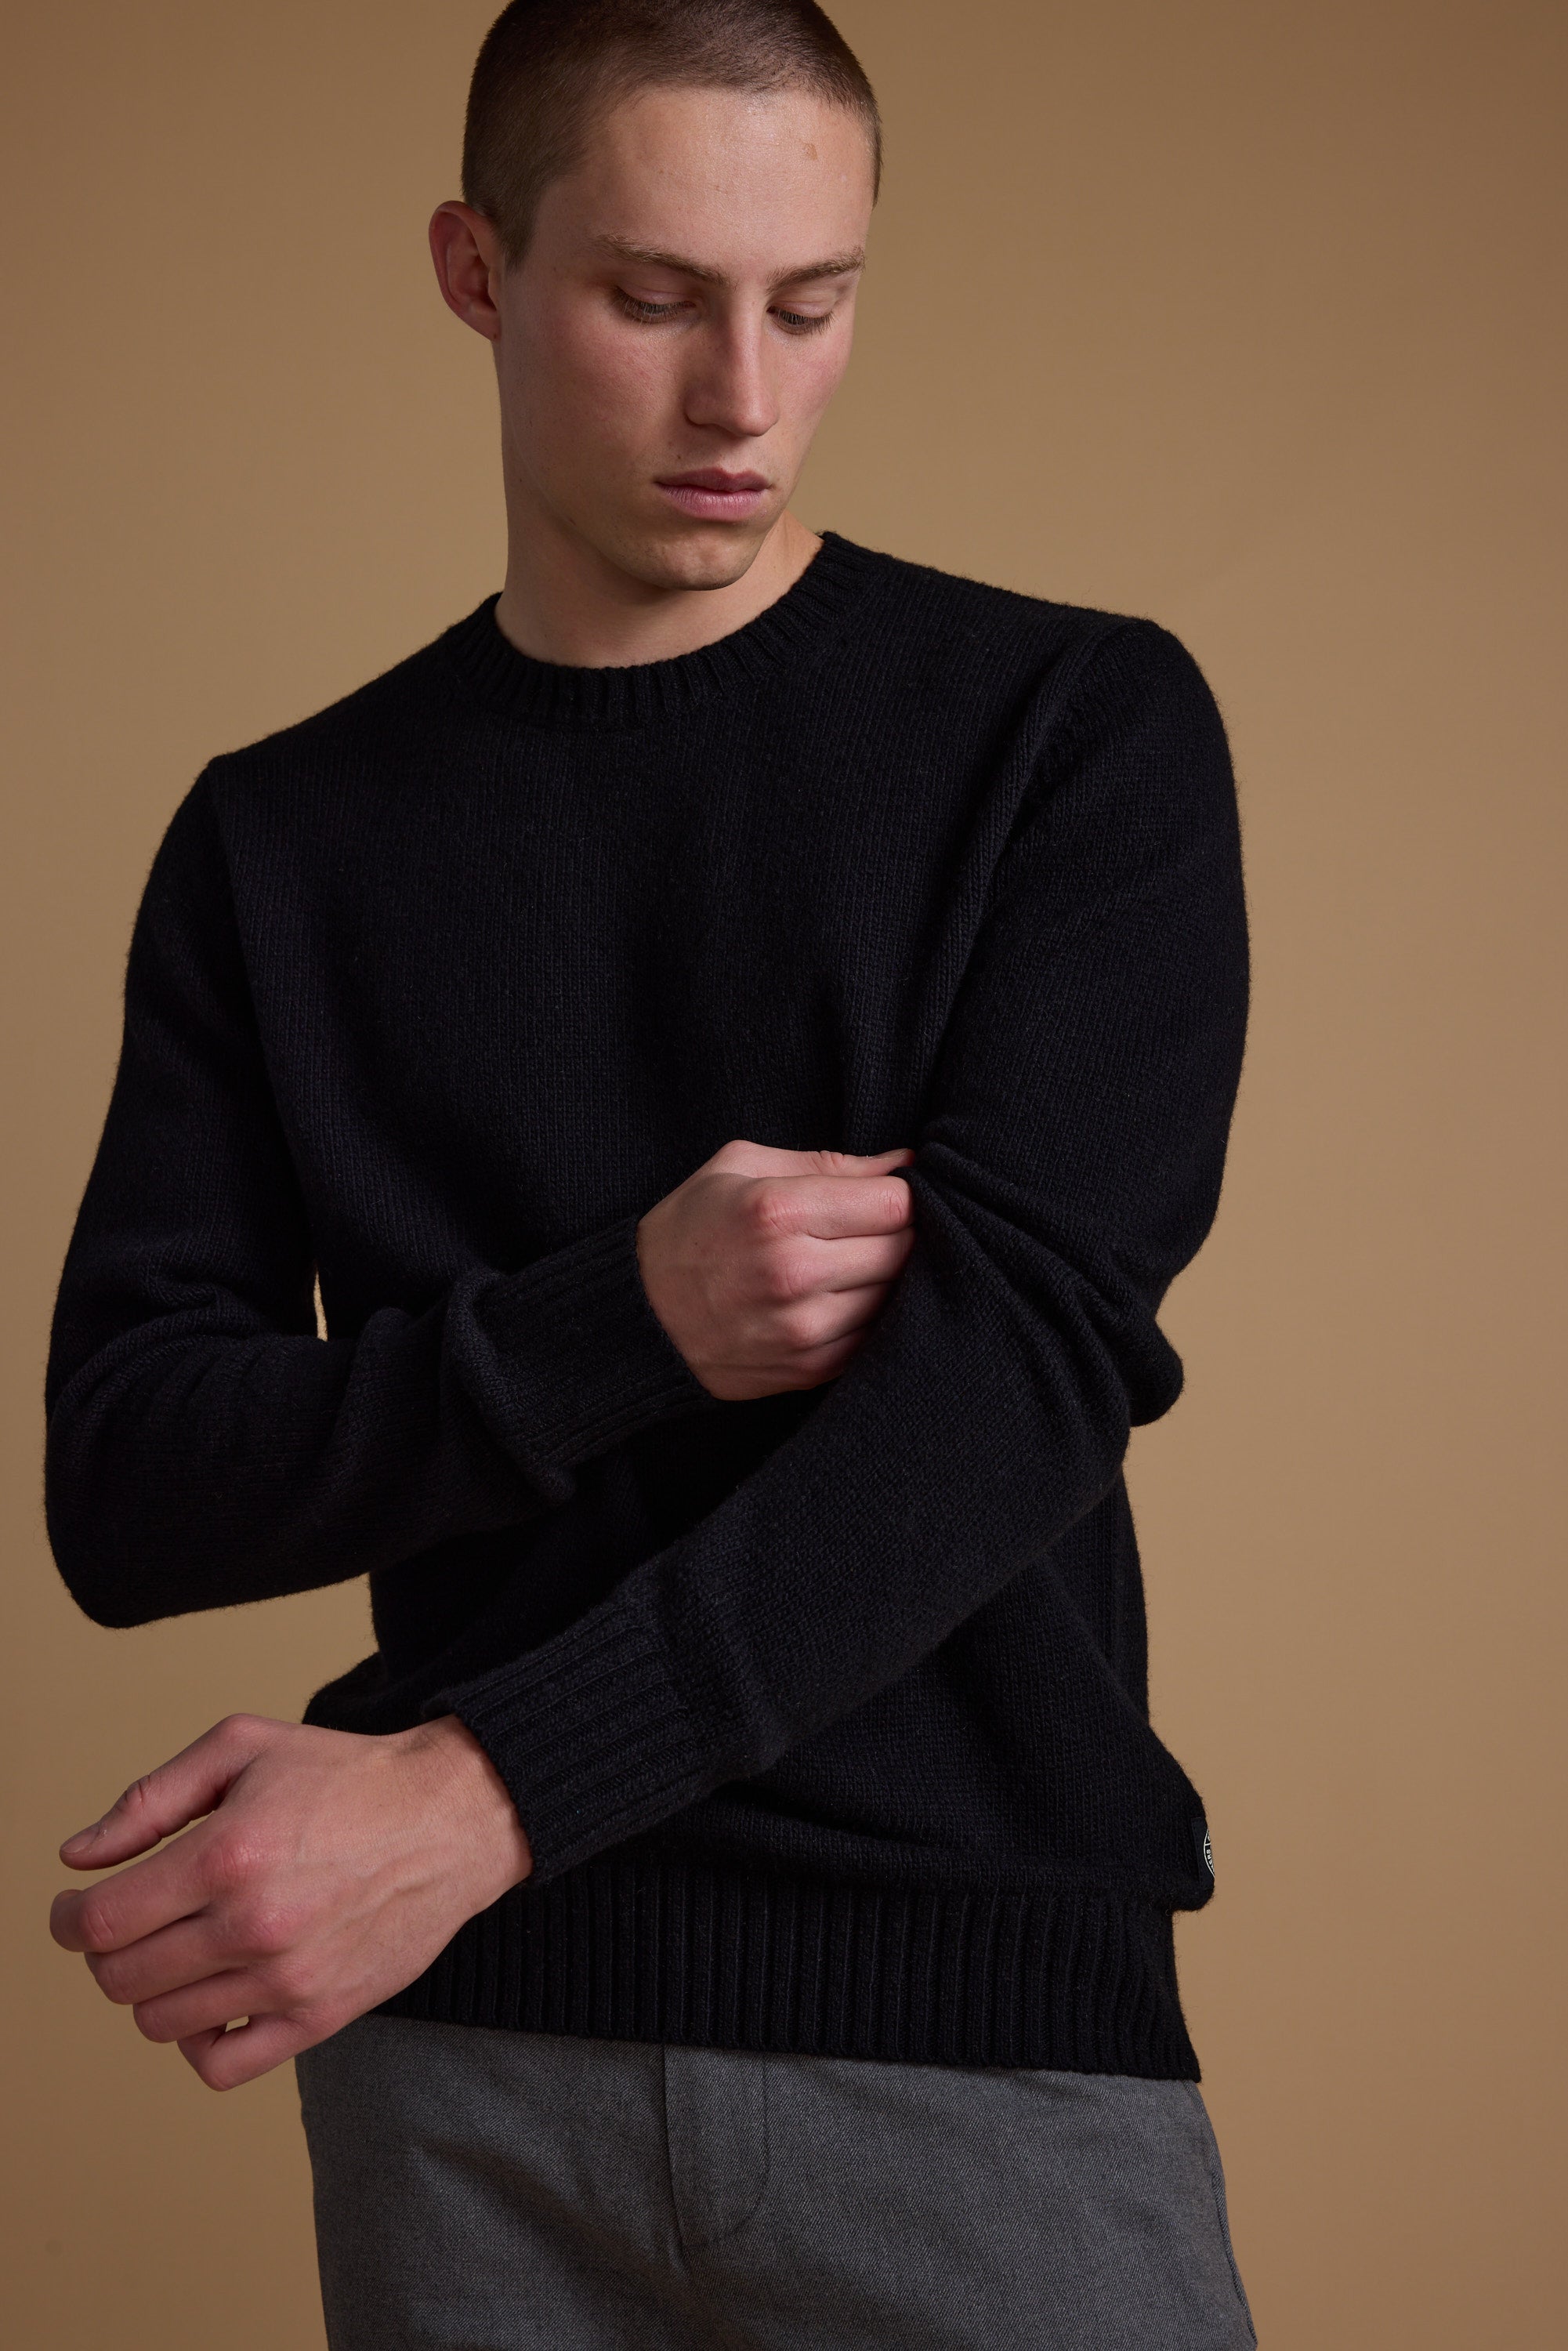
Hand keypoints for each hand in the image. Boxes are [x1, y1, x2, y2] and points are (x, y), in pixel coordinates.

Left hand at [49, 1712, 529, 2089]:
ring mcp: (288, 1980)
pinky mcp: (320, 2017)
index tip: (73, 1910)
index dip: (67, 1920)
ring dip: (150, 1989)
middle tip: (127, 1924)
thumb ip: (150, 1800)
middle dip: (104, 1952)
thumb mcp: (243, 1749)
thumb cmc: (346, 1776)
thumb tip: (78, 1858)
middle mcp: (253, 1925)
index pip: (99, 1923)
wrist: (450, 1817)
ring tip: (178, 1949)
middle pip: (120, 1979)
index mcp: (227, 1855)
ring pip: (160, 2023)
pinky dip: (197, 2042)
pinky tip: (211, 1998)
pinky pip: (222, 2067)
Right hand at [636, 1140, 915, 1400]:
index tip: (884, 1195)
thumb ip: (827, 1162)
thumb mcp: (741, 1167)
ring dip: (885, 1278)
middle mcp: (793, 1271)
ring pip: (895, 1296)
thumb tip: (905, 1162)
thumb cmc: (691, 1228)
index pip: (893, 1202)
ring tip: (851, 1264)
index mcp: (777, 1210)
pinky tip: (839, 1299)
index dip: (899, 1194)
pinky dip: (869, 1316)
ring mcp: (802, 1328)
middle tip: (869, 1229)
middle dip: (898, 1234)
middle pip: (902, 1249)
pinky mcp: (808, 1368)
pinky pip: (875, 1337)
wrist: (640, 1316)